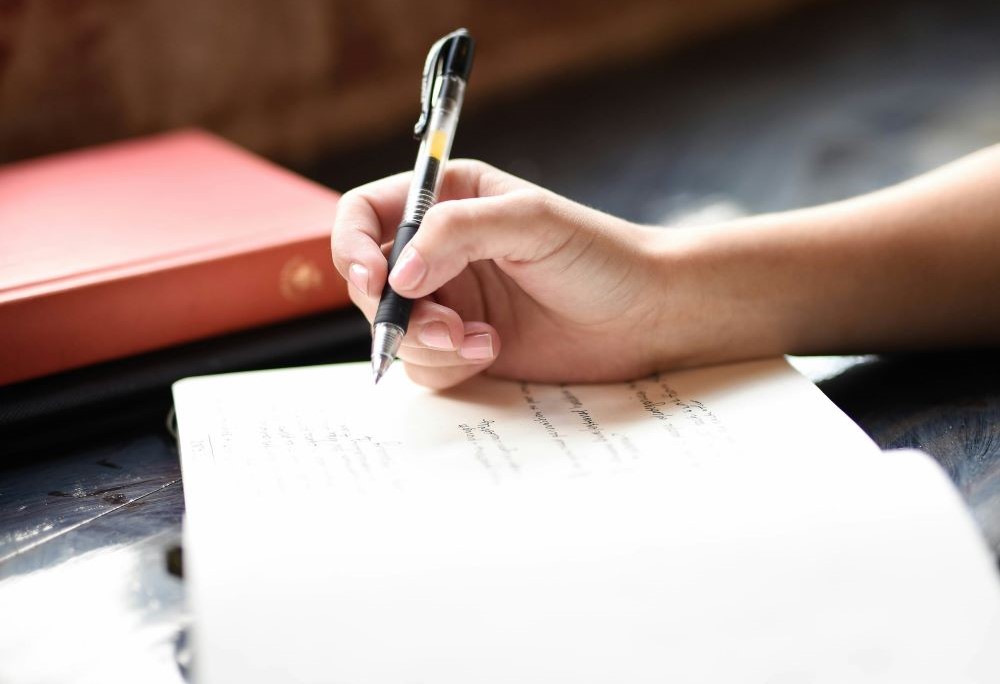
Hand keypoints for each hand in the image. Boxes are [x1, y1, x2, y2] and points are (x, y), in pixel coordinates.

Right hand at [331, 160, 676, 388]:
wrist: (646, 316)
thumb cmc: (600, 255)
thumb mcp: (530, 222)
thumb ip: (457, 232)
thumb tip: (396, 275)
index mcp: (448, 201)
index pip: (365, 215)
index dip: (352, 246)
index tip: (373, 279)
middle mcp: (439, 251)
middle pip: (370, 282)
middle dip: (396, 311)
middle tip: (444, 326)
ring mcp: (450, 302)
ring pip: (393, 331)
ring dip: (427, 343)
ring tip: (481, 341)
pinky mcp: (463, 347)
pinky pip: (423, 365)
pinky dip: (449, 365)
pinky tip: (492, 352)